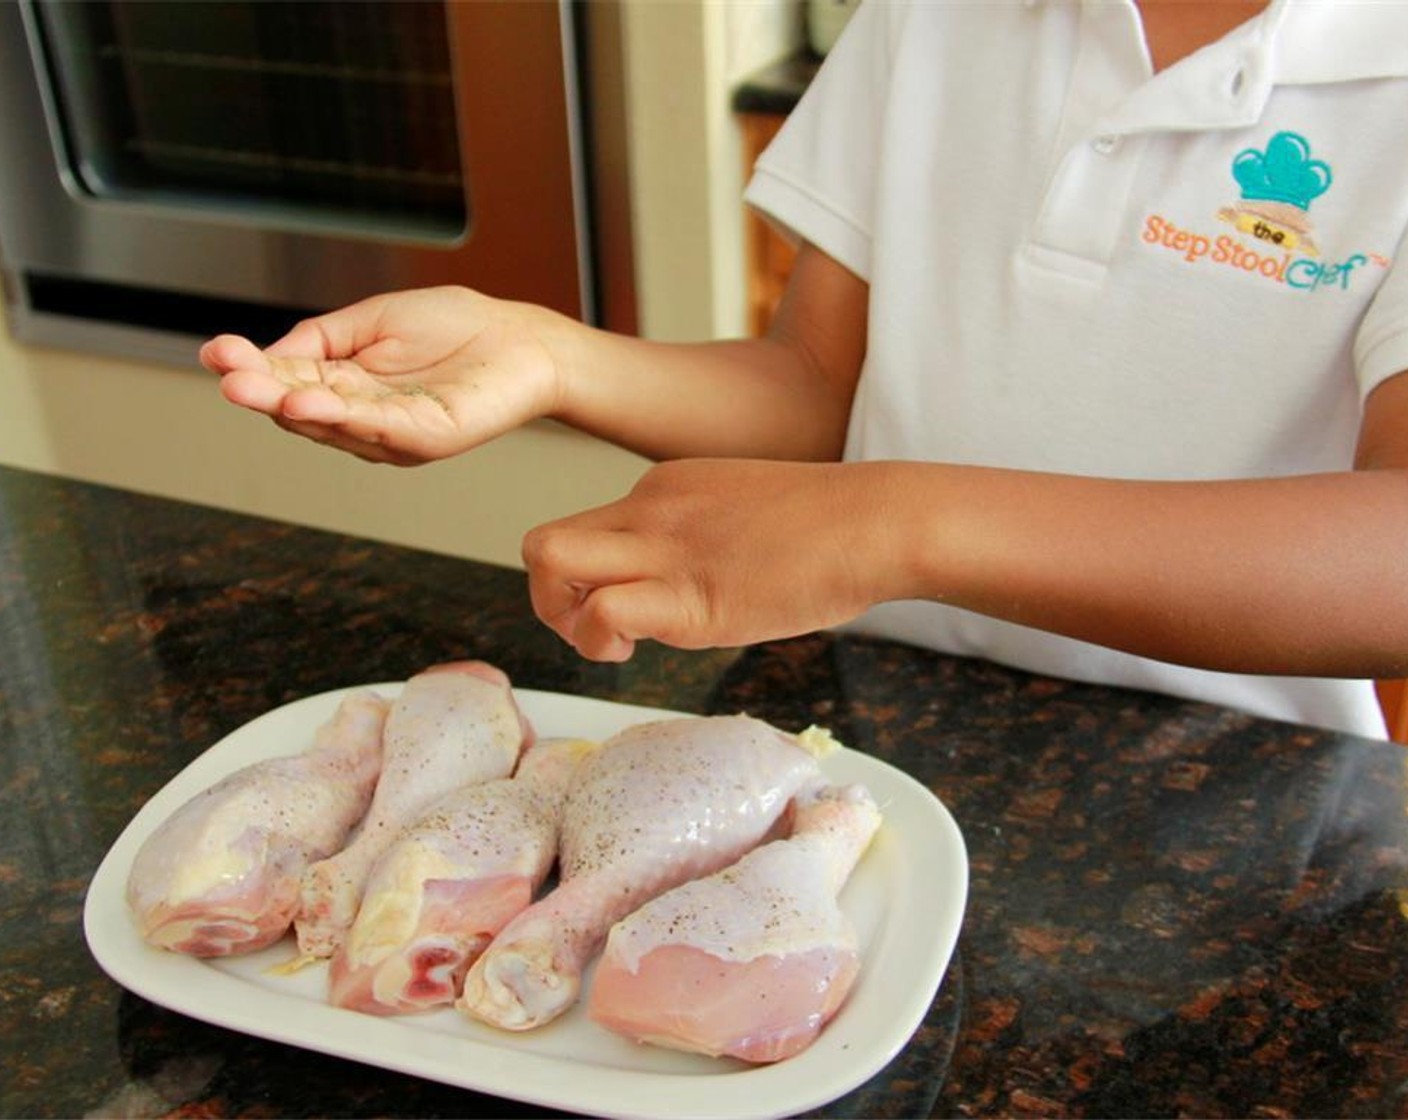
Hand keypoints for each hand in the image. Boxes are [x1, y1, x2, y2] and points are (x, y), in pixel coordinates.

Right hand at [198, 286, 566, 464]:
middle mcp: (360, 415)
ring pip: (330, 423)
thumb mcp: (374, 319)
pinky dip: (341, 416)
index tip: (215, 351)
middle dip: (260, 390)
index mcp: (344, 382)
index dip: (250, 366)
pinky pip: (377, 428)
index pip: (286, 377)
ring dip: (289, 405)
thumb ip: (323, 337)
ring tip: (252, 389)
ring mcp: (390, 433)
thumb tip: (267, 353)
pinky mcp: (424, 438)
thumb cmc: (457, 329)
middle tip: (226, 376)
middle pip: (298, 405)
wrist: (522, 342)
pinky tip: (310, 401)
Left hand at [522, 459, 900, 660]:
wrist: (876, 522)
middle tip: (594, 629)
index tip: (630, 607)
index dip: (589, 581)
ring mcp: (664, 550)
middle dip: (549, 598)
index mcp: (663, 488)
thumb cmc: (831, 528)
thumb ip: (702, 539)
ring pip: (547, 565)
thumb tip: (693, 584)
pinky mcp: (689, 597)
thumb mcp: (744, 513)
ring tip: (615, 646)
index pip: (585, 531)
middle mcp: (648, 508)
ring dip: (561, 619)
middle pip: (542, 544)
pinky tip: (639, 652)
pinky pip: (602, 613)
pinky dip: (600, 642)